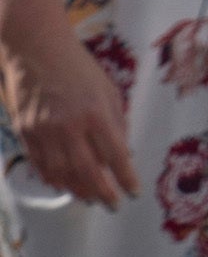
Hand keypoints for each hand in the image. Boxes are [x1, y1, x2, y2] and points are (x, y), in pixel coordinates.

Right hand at [0, 18, 134, 208]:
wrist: (37, 52)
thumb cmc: (80, 69)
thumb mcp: (109, 91)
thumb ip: (116, 123)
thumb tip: (122, 154)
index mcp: (95, 112)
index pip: (115, 154)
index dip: (125, 177)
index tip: (134, 192)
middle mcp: (68, 125)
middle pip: (87, 170)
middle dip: (102, 192)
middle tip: (112, 204)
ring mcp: (43, 131)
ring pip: (61, 173)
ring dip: (78, 190)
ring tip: (91, 198)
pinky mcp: (25, 132)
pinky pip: (40, 164)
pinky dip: (53, 179)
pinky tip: (65, 186)